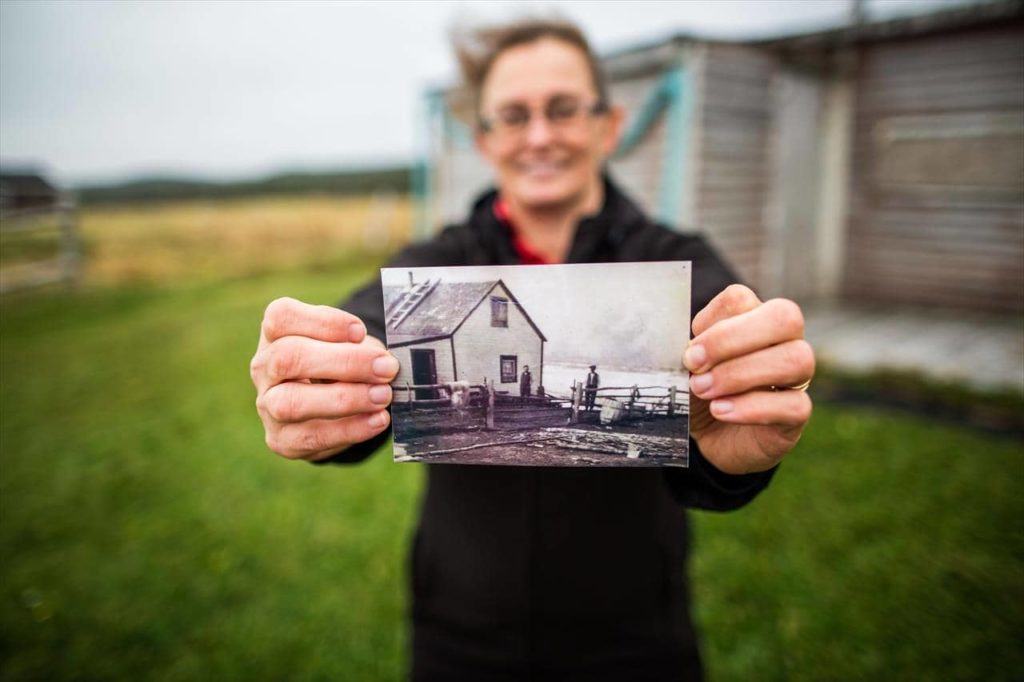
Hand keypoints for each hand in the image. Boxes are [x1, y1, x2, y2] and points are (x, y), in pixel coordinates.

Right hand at [250, 297, 398, 461]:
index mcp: (275, 334)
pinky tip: (378, 420)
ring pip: (292, 402)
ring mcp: (267, 405)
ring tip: (383, 395)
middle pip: (287, 358)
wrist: (331, 408)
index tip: (360, 331)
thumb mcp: (349, 345)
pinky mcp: (281, 440)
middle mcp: (263, 367)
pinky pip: (312, 437)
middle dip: (343, 362)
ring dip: (345, 399)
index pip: (282, 317)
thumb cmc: (340, 364)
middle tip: (385, 367)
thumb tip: (383, 361)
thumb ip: (361, 347)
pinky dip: (350, 429)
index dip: (323, 322)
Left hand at [684, 285, 814, 474]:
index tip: (688, 351)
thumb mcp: (687, 367)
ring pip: (797, 359)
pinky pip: (795, 405)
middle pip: (785, 316)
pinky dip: (751, 408)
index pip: (742, 298)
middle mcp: (784, 341)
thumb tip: (687, 348)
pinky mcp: (797, 414)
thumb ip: (689, 350)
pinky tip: (720, 411)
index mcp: (753, 319)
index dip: (711, 320)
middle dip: (731, 339)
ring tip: (704, 390)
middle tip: (695, 365)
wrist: (709, 436)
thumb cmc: (700, 391)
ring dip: (740, 374)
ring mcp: (796, 377)